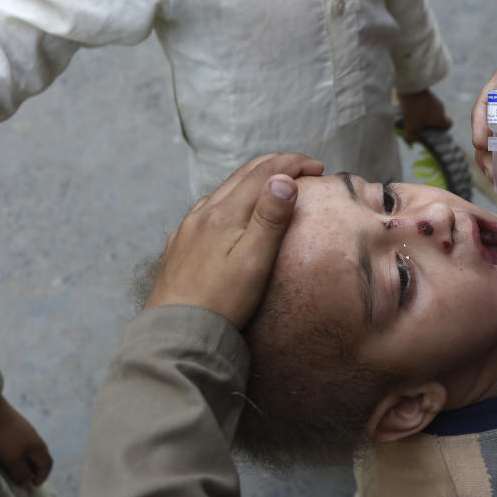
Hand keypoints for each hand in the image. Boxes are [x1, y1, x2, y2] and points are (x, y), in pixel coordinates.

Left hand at [0, 396, 52, 485]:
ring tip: (14, 467)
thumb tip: (28, 482)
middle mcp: (37, 440)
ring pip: (31, 451)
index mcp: (39, 449)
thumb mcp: (12, 461)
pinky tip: (8, 453)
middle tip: (24, 478)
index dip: (42, 476)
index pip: (47, 465)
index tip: (32, 485)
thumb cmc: (6, 440)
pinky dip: (19, 453)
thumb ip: (22, 473)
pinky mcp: (19, 428)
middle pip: (41, 458)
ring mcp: (29, 433)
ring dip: (26, 461)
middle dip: (35, 470)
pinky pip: (23, 444)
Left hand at [145, 153, 323, 328]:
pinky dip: (231, 198)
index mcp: (225, 214)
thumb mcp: (254, 260)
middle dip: (276, 165)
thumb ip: (270, 218)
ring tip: (275, 184)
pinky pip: (208, 209)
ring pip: (224, 189)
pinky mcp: (180, 245)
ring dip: (253, 179)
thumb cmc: (223, 301)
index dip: (292, 164)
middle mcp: (203, 214)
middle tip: (304, 167)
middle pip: (242, 175)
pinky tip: (233, 211)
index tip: (318, 166)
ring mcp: (189, 228)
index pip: (263, 174)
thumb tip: (283, 179)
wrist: (177, 332)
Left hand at [399, 89, 452, 143]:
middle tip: (417, 127)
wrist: (411, 86)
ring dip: (421, 115)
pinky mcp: (425, 93)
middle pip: (437, 118)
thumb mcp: (411, 126)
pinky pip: (423, 104)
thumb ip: (411, 137)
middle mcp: (440, 108)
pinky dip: (417, 107)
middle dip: (428, 123)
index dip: (442, 130)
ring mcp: (433, 99)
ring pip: (429, 111)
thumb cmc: (415, 109)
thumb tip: (410, 141)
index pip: (448, 125)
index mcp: (440, 118)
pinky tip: (407, 109)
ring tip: (410, 117)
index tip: (432, 131)